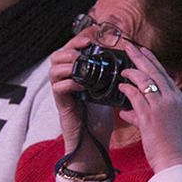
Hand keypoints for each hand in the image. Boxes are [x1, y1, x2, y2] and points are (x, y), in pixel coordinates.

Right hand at [47, 28, 118, 173]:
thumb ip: (110, 76)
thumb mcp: (108, 91)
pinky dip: (70, 83)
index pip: (72, 50)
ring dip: (68, 63)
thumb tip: (127, 60)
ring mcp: (61, 93)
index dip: (79, 40)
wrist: (93, 144)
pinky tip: (83, 84)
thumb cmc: (100, 119)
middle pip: (57, 55)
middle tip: (85, 50)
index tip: (93, 38)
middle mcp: (66, 81)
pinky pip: (58, 88)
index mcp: (77, 75)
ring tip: (82, 65)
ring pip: (53, 69)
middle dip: (71, 48)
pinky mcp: (61, 105)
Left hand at [117, 42, 181, 173]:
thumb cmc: (172, 146)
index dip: (152, 61)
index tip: (142, 51)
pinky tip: (120, 87)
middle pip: (154, 71)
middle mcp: (172, 98)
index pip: (163, 74)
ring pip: (144, 80)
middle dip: (140, 56)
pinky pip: (135, 96)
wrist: (177, 162)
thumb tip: (127, 111)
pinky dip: (126, 89)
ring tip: (121, 69)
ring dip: (131, 72)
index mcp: (178, 99)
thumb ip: (144, 114)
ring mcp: (161, 106)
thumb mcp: (163, 125)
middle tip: (128, 46)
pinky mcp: (150, 116)